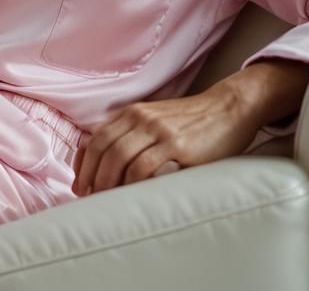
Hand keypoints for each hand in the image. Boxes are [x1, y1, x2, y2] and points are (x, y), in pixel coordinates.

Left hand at [71, 85, 261, 196]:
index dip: (84, 163)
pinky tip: (130, 196)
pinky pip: (144, 166)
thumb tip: (111, 163)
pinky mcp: (176, 145)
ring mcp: (158, 130)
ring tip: (104, 201)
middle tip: (87, 197)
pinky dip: (131, 183)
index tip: (80, 183)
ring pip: (118, 157)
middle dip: (90, 176)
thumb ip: (135, 135)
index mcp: (133, 113)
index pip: (97, 138)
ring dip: (106, 182)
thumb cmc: (193, 121)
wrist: (228, 108)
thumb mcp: (157, 121)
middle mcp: (141, 118)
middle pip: (103, 148)